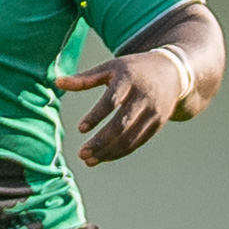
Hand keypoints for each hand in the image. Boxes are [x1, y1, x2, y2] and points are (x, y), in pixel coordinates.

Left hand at [56, 51, 183, 165]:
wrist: (172, 72)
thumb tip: (56, 82)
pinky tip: (104, 157)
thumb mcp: (110, 68)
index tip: (80, 129)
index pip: (111, 100)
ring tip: (88, 161)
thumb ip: (85, 78)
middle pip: (121, 125)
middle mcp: (143, 98)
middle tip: (81, 154)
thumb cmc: (132, 69)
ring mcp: (153, 113)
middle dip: (101, 142)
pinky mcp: (158, 124)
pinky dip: (120, 152)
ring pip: (130, 138)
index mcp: (128, 80)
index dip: (96, 115)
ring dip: (109, 152)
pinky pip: (138, 142)